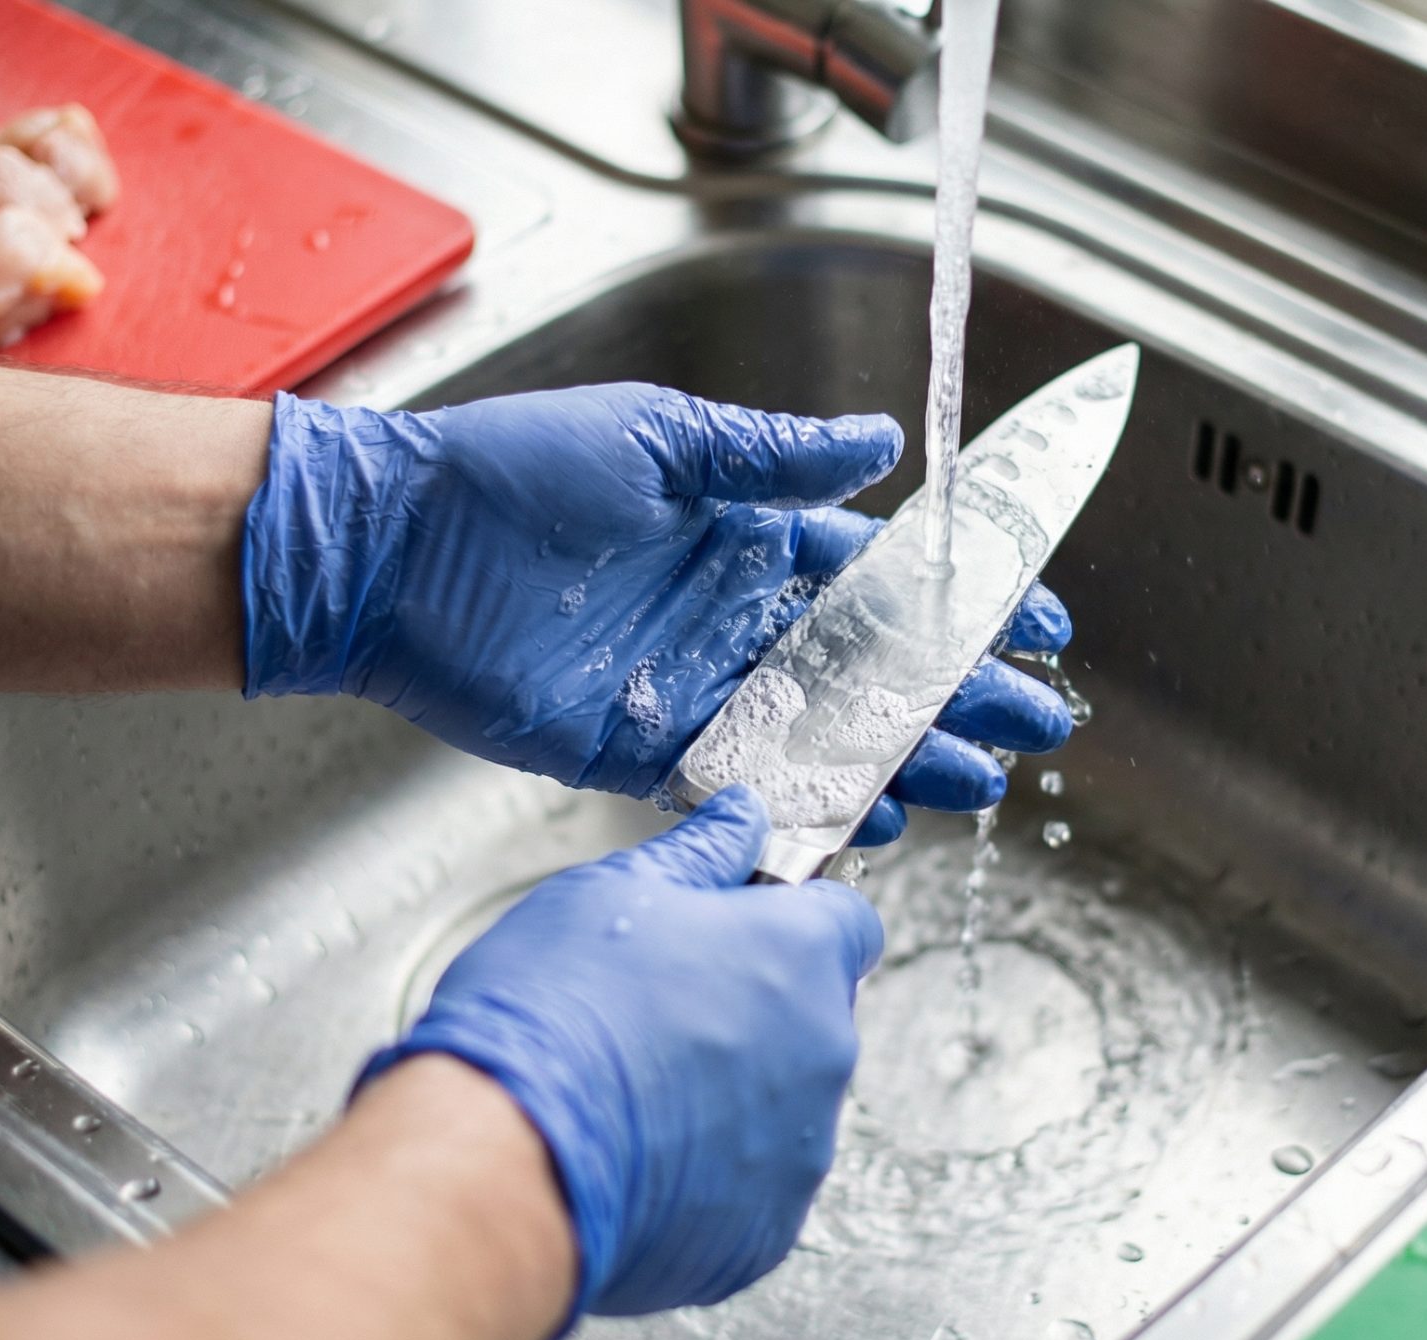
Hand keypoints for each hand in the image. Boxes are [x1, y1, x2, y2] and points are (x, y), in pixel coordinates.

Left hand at [241, 386, 1071, 841]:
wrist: (389, 548)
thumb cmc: (508, 473)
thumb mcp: (657, 438)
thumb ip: (771, 456)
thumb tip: (884, 443)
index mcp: (746, 534)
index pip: (880, 572)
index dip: (961, 596)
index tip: (1037, 616)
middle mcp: (733, 615)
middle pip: (872, 664)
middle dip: (959, 691)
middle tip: (1037, 720)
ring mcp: (693, 686)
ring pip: (824, 730)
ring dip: (903, 755)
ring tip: (979, 779)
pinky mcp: (639, 749)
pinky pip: (743, 782)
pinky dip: (807, 800)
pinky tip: (872, 813)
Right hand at [356, 788, 878, 1324]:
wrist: (505, 1158)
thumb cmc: (551, 1015)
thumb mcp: (613, 893)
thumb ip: (699, 853)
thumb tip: (740, 818)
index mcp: (799, 957)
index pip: (846, 921)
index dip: (791, 917)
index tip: (740, 924)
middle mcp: (822, 1054)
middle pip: (813, 1016)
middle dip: (754, 1008)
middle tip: (660, 1009)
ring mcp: (800, 1153)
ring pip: (784, 1106)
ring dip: (732, 1093)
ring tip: (634, 1089)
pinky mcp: (763, 1235)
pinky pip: (751, 1189)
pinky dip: (708, 1174)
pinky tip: (636, 1155)